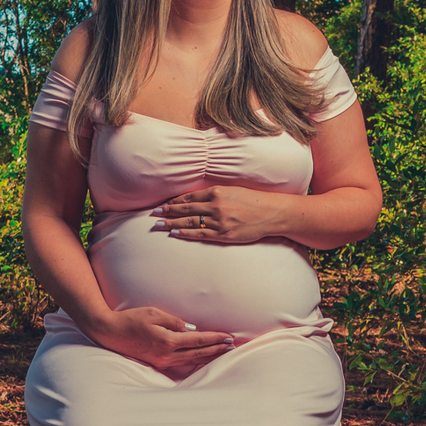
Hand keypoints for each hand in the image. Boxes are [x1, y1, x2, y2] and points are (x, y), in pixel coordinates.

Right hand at [87, 306, 233, 372]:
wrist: (109, 333)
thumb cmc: (130, 319)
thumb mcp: (154, 313)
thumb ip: (174, 322)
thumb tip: (192, 329)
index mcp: (168, 341)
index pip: (198, 341)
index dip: (215, 339)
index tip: (229, 337)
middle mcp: (167, 354)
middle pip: (198, 354)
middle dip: (216, 350)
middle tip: (232, 346)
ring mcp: (162, 361)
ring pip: (191, 361)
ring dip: (208, 356)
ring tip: (222, 352)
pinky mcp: (157, 362)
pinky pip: (181, 363)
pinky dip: (195, 360)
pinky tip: (202, 358)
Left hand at [151, 185, 287, 245]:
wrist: (272, 213)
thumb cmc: (254, 200)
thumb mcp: (233, 190)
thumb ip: (215, 194)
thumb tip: (196, 199)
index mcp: (217, 192)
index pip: (190, 197)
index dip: (174, 201)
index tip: (163, 204)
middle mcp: (216, 206)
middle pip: (185, 209)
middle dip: (167, 211)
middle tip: (153, 214)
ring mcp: (219, 221)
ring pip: (189, 222)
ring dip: (172, 223)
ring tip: (158, 224)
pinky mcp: (224, 234)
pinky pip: (200, 234)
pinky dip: (185, 233)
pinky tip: (174, 232)